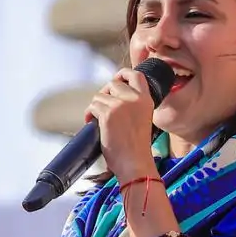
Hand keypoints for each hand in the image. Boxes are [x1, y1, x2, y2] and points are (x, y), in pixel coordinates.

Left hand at [86, 66, 158, 181]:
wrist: (135, 163)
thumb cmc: (136, 147)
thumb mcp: (142, 119)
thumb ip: (133, 105)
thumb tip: (113, 95)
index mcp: (146, 100)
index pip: (136, 75)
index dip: (123, 74)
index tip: (116, 79)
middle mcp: (134, 99)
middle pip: (112, 83)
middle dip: (104, 94)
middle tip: (102, 107)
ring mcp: (121, 105)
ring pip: (99, 95)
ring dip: (96, 107)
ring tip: (98, 119)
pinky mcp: (108, 114)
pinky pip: (92, 106)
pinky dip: (89, 114)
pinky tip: (92, 123)